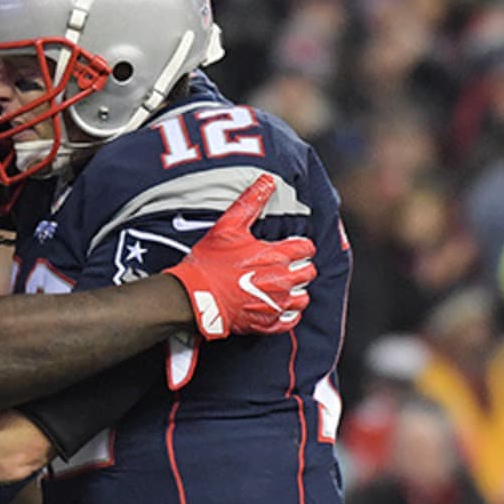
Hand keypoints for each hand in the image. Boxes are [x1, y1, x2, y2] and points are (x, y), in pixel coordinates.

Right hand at [164, 174, 315, 339]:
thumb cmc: (210, 261)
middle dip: (300, 267)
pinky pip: (290, 320)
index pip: (307, 248)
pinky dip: (287, 313)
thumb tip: (268, 180)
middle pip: (309, 272)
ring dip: (296, 291)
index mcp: (277, 255)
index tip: (289, 247)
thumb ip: (251, 202)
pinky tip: (276, 306)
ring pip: (303, 298)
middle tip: (283, 266)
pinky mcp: (267, 323)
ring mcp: (276, 303)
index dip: (299, 245)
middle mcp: (282, 280)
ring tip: (280, 286)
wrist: (195, 296)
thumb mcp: (227, 226)